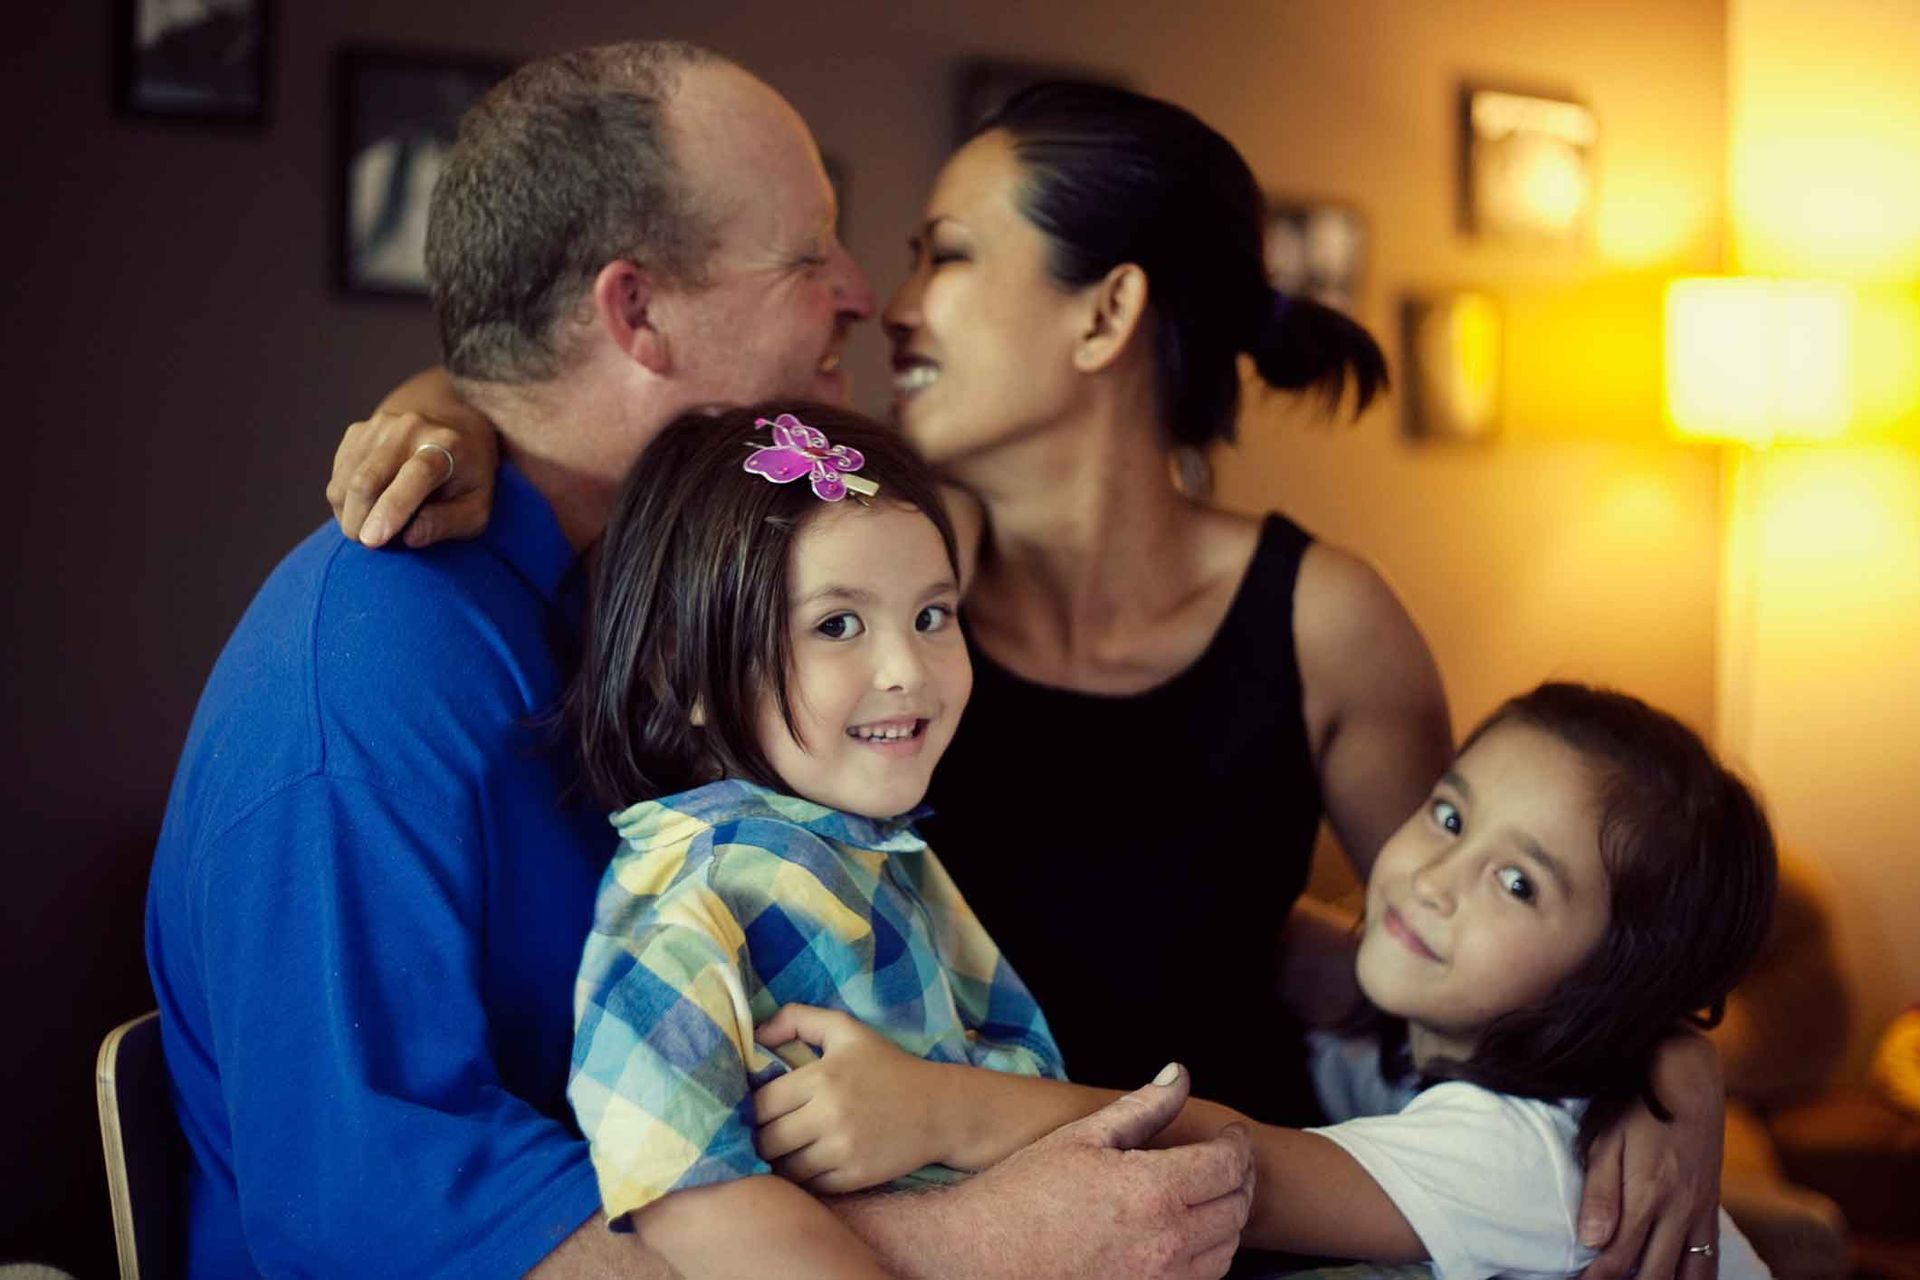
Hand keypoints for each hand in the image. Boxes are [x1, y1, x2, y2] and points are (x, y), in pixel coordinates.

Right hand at [326, 408, 496, 547]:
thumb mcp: (477, 507)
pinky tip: (366, 508)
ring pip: (345, 480)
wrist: (451, 426)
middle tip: (369, 545)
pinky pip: (337, 475)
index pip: (416, 474)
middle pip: (368, 479)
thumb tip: (408, 537)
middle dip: (359, 521)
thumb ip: (447, 523)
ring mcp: (379, 426)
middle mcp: (410, 428)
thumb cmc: (467, 478)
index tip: (372, 540)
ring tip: (371, 527)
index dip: (393, 507)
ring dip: (350, 515)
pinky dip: (344, 502)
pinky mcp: (357, 431)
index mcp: (447, 444)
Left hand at [754, 1004, 950, 1193]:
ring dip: (779, 1161)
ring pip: (785, 1168)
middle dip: (761, 1139)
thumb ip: (798, 1019)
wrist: (939, 1109)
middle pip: (766, 1141)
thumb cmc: (887, 1067)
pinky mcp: (854, 1176)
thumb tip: (757, 1033)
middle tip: (767, 1133)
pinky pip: (809, 1186)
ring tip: (785, 1150)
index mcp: (822, 1077)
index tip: (758, 1109)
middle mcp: (829, 1115)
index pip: (761, 1104)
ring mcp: (842, 1150)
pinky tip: (809, 1163)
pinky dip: (804, 1178)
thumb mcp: (846, 1030)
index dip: (752, 1109)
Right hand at [888, 1065, 1255, 1279]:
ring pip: (1225, 1251)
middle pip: (1235, 1208)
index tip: (1232, 1135)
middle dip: (1240, 1179)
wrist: (981, 1254)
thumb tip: (1179, 1075)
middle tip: (1227, 1161)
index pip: (1228, 1165)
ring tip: (1210, 1196)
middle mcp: (1166, 1241)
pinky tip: (1185, 1235)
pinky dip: (1205, 1256)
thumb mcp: (1083, 1136)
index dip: (1238, 1145)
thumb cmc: (1024, 1191)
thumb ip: (1142, 1107)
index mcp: (1153, 1189)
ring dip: (1228, 1220)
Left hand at [1579, 1033, 1725, 1279]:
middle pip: (1654, 1275)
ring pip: (1689, 1274)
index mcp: (1648, 1195)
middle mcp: (1680, 1210)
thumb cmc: (1636, 1102)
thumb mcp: (1607, 1138)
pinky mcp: (1712, 1206)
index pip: (1618, 1258)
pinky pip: (1711, 1258)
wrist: (1688, 1075)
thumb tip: (1591, 1241)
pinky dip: (1695, 1279)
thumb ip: (1600, 1192)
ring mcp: (1700, 1210)